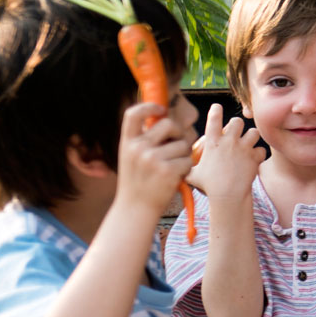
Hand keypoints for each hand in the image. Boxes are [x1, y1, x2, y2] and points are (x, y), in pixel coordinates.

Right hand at [114, 102, 194, 216]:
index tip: (160, 109)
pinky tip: (177, 176)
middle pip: (169, 124)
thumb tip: (166, 117)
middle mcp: (138, 148)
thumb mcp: (131, 157)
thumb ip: (143, 139)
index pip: (133, 114)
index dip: (148, 106)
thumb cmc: (138, 182)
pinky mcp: (167, 171)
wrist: (135, 210)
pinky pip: (188, 159)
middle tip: (177, 145)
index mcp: (127, 143)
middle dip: (178, 132)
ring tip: (174, 165)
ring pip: (183, 143)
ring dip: (184, 153)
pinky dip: (187, 167)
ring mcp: (152, 159)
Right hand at [186, 103, 264, 202]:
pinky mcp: (254, 156)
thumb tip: (178, 167)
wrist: (227, 196)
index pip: (214, 119)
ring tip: (248, 145)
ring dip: (252, 138)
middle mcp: (229, 141)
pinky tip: (254, 161)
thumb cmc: (209, 186)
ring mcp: (243, 148)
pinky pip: (261, 150)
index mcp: (213, 143)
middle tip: (236, 134)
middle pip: (237, 121)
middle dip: (238, 126)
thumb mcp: (193, 175)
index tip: (217, 107)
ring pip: (254, 132)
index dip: (216, 110)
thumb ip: (187, 167)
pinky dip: (259, 155)